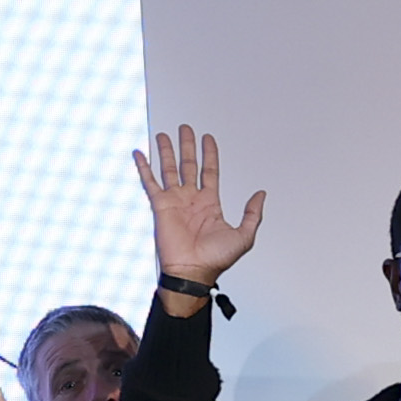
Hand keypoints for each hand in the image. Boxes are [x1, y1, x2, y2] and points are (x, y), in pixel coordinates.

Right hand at [133, 126, 266, 289]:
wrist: (192, 271)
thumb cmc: (215, 260)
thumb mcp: (244, 236)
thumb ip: (253, 214)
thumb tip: (260, 194)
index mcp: (209, 203)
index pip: (209, 171)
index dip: (209, 154)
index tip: (208, 139)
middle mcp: (190, 199)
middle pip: (189, 164)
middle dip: (187, 146)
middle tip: (186, 129)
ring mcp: (174, 201)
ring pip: (169, 169)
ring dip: (167, 151)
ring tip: (165, 135)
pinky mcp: (160, 206)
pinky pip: (150, 182)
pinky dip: (143, 167)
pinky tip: (140, 154)